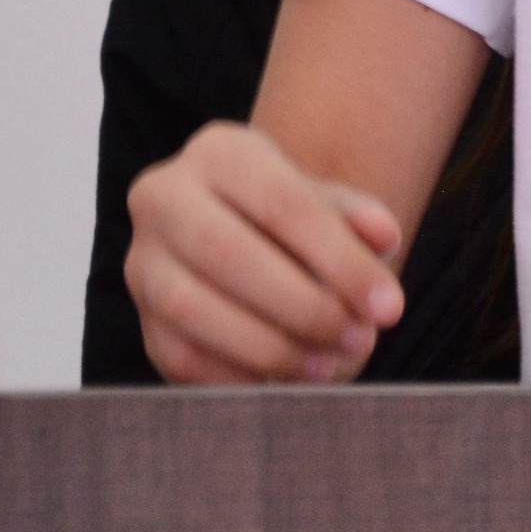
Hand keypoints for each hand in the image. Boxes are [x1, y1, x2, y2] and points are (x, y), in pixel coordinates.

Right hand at [123, 120, 407, 385]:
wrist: (246, 238)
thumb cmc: (296, 220)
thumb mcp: (331, 206)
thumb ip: (359, 218)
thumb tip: (384, 238)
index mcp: (220, 151)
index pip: (284, 204)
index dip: (341, 261)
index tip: (389, 306)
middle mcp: (165, 196)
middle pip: (228, 253)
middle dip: (303, 306)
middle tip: (360, 338)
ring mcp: (142, 259)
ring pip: (191, 307)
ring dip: (268, 345)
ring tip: (326, 365)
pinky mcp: (141, 319)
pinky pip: (178, 355)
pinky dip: (235, 374)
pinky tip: (284, 380)